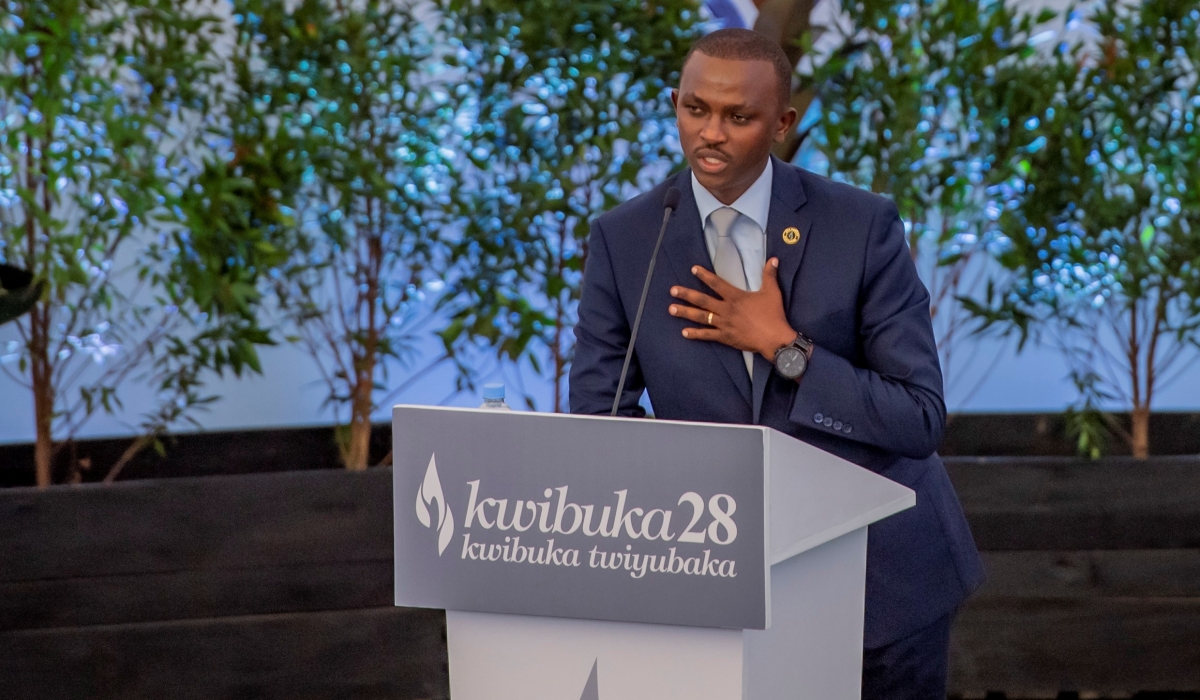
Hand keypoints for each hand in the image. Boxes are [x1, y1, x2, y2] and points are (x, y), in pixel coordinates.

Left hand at [669, 258, 797, 359]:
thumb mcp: (772, 292)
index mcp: (735, 297)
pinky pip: (707, 335)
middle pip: (702, 300)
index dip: (704, 276)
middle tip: (672, 291)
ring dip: (685, 312)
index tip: (693, 269)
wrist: (774, 338)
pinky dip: (695, 334)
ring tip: (671, 309)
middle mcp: (726, 309)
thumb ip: (769, 275)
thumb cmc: (773, 315)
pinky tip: (684, 332)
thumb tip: (774, 259)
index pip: (716, 284)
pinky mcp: (725, 337)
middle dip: (686, 294)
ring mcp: (723, 324)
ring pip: (701, 317)